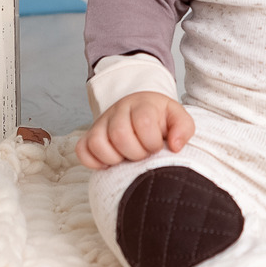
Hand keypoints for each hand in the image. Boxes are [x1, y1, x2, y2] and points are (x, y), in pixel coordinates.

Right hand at [77, 92, 195, 169]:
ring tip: (126, 157)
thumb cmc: (159, 118)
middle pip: (120, 134)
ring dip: (115, 158)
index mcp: (142, 104)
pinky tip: (110, 162)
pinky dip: (94, 161)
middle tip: (143, 153)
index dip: (152, 141)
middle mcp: (118, 111)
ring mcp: (101, 123)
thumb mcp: (177, 118)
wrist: (139, 109)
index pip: (144, 122)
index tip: (157, 146)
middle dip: (135, 152)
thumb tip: (175, 146)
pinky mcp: (89, 136)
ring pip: (97, 142)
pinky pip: (82, 151)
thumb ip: (183, 128)